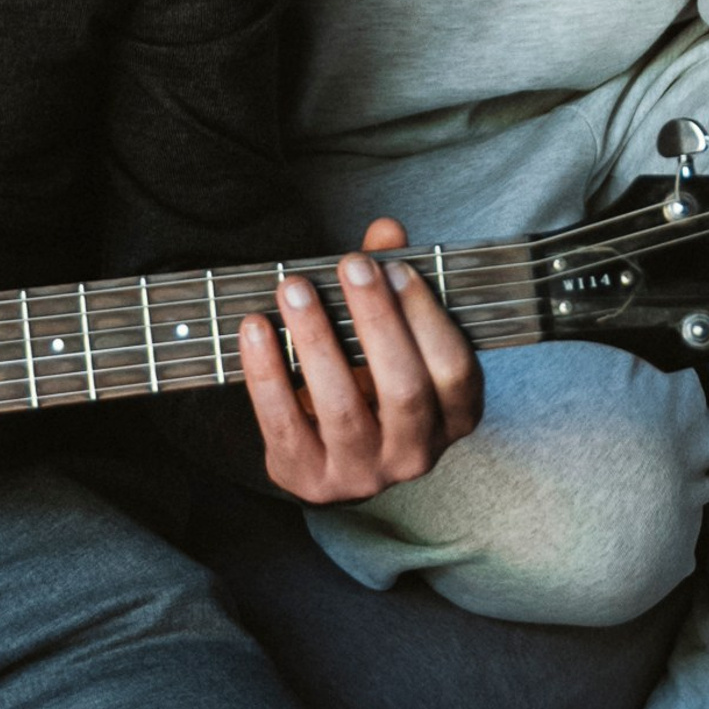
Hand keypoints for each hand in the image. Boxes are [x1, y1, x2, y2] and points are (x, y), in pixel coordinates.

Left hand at [237, 219, 482, 504]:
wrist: (331, 451)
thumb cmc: (370, 377)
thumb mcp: (391, 333)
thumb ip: (390, 282)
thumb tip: (385, 230)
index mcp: (453, 416)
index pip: (453, 369)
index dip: (425, 316)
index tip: (394, 266)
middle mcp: (415, 453)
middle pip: (403, 389)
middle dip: (375, 320)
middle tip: (350, 263)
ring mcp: (362, 472)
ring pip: (342, 408)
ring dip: (316, 339)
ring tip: (293, 287)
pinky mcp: (309, 478)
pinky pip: (285, 424)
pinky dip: (267, 373)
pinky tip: (255, 327)